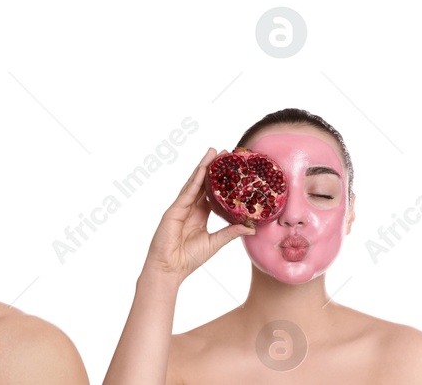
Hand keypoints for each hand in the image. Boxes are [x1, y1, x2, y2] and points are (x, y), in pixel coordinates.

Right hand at [143, 148, 253, 281]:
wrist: (170, 269)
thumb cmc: (188, 259)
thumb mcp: (216, 243)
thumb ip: (231, 232)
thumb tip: (251, 227)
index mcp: (200, 215)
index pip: (212, 193)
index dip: (221, 181)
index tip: (232, 168)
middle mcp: (190, 208)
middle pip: (203, 183)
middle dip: (212, 167)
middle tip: (224, 151)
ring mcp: (181, 207)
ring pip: (194, 183)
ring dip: (203, 167)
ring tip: (213, 152)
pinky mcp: (174, 210)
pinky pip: (187, 192)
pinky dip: (195, 180)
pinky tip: (202, 169)